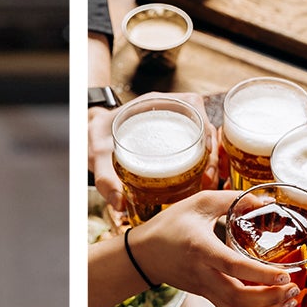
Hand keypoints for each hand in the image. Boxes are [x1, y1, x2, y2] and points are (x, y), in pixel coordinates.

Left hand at [91, 91, 217, 213]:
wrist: (90, 134)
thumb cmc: (96, 138)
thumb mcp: (98, 154)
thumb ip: (105, 178)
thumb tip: (119, 204)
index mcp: (157, 103)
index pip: (194, 106)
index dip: (206, 131)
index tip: (206, 159)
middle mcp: (171, 109)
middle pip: (205, 125)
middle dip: (215, 153)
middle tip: (208, 181)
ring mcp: (176, 123)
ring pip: (206, 137)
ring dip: (216, 158)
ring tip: (211, 183)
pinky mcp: (176, 138)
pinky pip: (198, 146)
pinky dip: (207, 161)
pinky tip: (208, 181)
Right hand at [127, 189, 298, 306]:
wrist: (143, 253)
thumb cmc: (170, 226)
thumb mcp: (199, 203)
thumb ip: (234, 200)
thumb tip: (268, 200)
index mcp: (201, 249)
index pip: (232, 266)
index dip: (260, 273)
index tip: (284, 273)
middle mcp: (203, 274)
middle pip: (237, 297)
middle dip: (270, 298)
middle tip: (292, 288)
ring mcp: (204, 289)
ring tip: (288, 301)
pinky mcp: (207, 297)